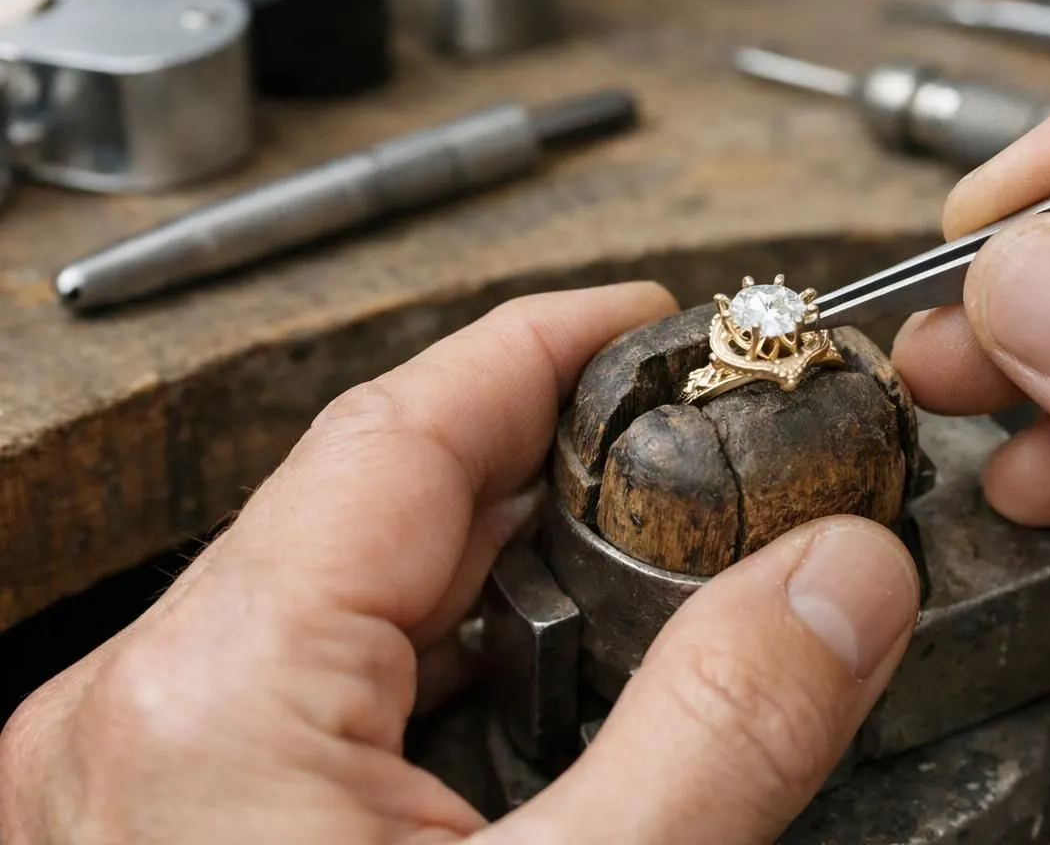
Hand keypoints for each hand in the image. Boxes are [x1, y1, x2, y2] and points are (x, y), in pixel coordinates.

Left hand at [0, 284, 918, 844]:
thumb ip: (720, 734)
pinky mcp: (179, 828)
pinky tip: (546, 688)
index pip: (397, 429)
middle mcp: (145, 717)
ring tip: (638, 548)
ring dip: (501, 561)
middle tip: (679, 435)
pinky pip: (330, 686)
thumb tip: (844, 581)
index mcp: (210, 701)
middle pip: (376, 504)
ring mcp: (147, 776)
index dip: (537, 345)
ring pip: (353, 596)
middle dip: (541, 455)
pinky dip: (451, 661)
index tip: (645, 316)